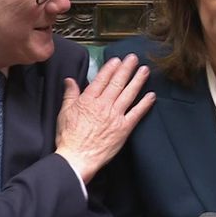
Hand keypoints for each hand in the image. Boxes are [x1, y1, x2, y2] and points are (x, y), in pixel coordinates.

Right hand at [55, 54, 155, 182]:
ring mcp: (115, 116)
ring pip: (129, 94)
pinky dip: (145, 104)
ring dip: (138, 80)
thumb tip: (70, 80)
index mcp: (88, 100)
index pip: (102, 79)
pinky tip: (151, 96)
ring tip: (144, 70)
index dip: (111, 68)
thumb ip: (70, 95)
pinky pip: (136, 113)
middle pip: (117, 83)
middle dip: (127, 69)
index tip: (117, 60)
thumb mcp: (64, 112)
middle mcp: (103, 105)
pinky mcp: (123, 128)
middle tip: (134, 58)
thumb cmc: (69, 137)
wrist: (77, 158)